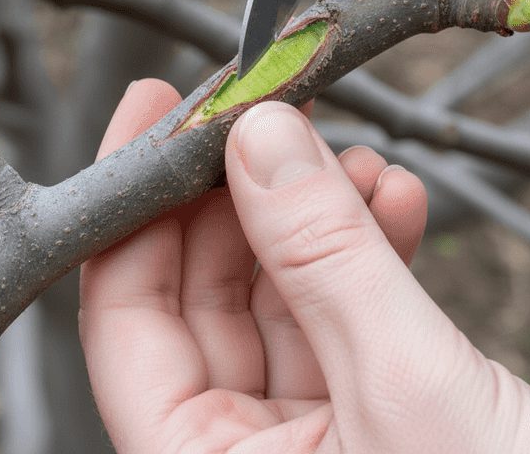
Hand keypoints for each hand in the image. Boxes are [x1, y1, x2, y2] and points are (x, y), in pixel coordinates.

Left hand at [80, 79, 529, 451]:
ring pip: (281, 291)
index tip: (160, 108)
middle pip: (205, 290)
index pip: (124, 315)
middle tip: (281, 116)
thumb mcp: (405, 386)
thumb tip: (259, 139)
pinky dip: (368, 249)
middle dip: (246, 194)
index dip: (132, 200)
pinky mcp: (371, 411)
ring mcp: (309, 433)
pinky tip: (396, 202)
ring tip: (361, 161)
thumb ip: (325, 257)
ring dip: (319, 214)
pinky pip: (344, 311)